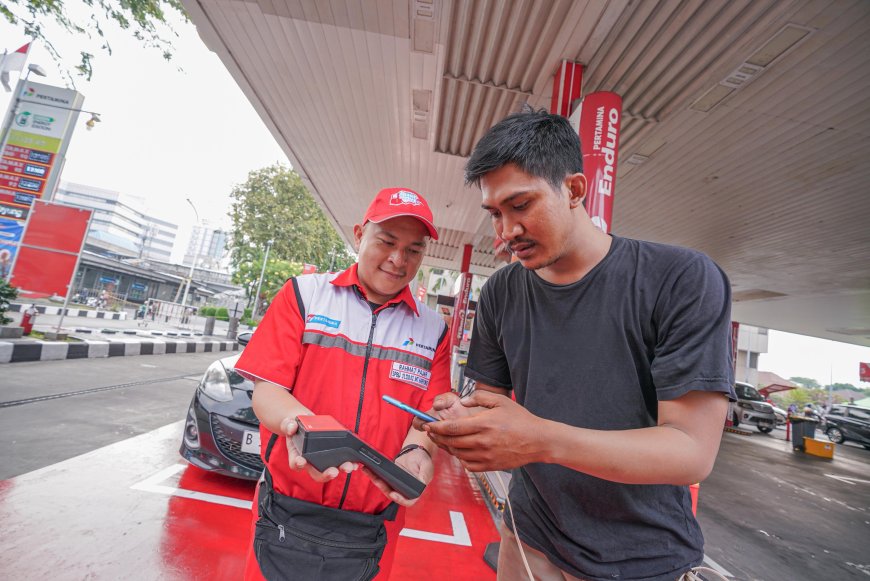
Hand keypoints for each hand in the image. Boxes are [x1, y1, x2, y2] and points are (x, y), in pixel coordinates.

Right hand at [279, 417, 357, 481]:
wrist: (305, 424)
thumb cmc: (296, 427)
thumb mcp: (290, 424)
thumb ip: (289, 425)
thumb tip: (292, 427)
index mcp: (297, 455)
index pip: (296, 463)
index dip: (298, 464)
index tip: (301, 461)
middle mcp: (310, 462)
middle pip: (316, 473)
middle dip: (325, 474)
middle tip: (332, 472)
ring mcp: (322, 461)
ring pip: (330, 470)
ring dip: (340, 469)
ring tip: (348, 466)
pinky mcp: (333, 456)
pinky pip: (341, 463)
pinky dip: (349, 463)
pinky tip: (355, 462)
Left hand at [361, 448, 433, 506]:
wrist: (415, 452)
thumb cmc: (423, 460)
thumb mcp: (427, 466)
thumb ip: (425, 473)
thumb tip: (422, 482)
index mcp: (416, 490)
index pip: (409, 501)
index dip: (400, 500)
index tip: (393, 494)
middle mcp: (405, 490)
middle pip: (393, 494)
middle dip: (383, 487)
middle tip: (377, 480)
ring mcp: (397, 485)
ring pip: (385, 487)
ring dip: (376, 481)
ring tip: (368, 471)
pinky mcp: (391, 478)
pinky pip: (382, 479)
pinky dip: (375, 474)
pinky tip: (369, 468)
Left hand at [423, 391, 547, 471]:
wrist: (538, 440)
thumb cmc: (521, 420)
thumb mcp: (501, 401)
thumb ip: (479, 397)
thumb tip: (463, 401)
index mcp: (483, 424)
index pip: (452, 428)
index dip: (436, 427)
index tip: (428, 425)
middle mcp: (482, 441)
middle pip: (451, 441)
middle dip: (438, 436)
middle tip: (430, 431)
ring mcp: (486, 456)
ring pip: (458, 454)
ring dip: (448, 447)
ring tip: (443, 440)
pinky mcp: (490, 465)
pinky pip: (468, 465)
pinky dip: (461, 459)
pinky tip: (460, 451)